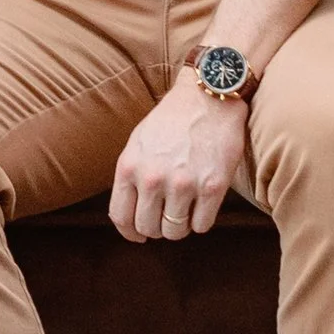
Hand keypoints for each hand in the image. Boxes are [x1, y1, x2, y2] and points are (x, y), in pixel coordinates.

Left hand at [109, 79, 249, 242]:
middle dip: (157, 228)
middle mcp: (152, 178)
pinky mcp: (212, 187)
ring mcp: (183, 184)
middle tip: (167, 217)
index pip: (121, 217)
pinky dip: (202, 221)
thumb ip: (131, 176)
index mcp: (129, 167)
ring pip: (175, 232)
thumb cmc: (172, 119)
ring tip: (186, 210)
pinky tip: (203, 204)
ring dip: (180, 227)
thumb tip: (129, 213)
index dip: (130, 232)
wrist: (208, 97)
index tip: (139, 235)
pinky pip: (202, 226)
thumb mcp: (138, 143)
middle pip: (148, 228)